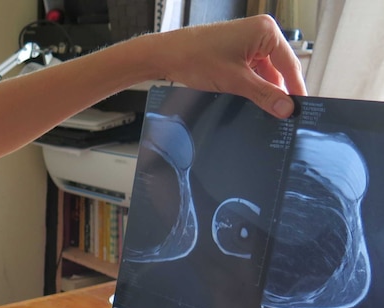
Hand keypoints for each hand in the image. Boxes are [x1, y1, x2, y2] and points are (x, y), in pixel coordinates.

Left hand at [154, 14, 306, 117]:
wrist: (168, 55)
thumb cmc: (196, 57)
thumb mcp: (236, 81)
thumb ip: (264, 95)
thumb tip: (286, 108)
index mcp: (266, 31)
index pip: (290, 64)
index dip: (296, 89)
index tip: (301, 108)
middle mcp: (260, 32)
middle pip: (279, 68)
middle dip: (279, 91)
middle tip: (284, 115)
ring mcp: (248, 41)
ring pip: (266, 72)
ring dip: (264, 90)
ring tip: (266, 111)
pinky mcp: (237, 50)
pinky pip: (253, 70)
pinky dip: (253, 85)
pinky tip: (252, 101)